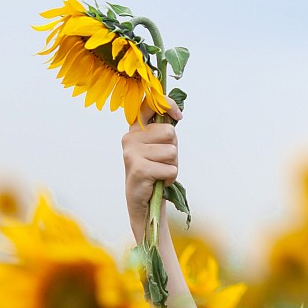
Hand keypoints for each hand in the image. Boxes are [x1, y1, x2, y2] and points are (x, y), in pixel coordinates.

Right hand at [121, 97, 183, 237]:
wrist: (143, 202)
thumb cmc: (155, 171)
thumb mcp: (159, 147)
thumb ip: (164, 130)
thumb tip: (176, 113)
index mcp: (135, 130)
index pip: (150, 105)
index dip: (168, 105)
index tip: (178, 116)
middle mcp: (130, 138)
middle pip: (170, 133)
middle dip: (174, 150)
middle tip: (163, 162)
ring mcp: (132, 153)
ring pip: (172, 152)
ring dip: (172, 165)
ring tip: (160, 172)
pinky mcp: (139, 169)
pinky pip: (171, 168)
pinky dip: (170, 177)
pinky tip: (159, 182)